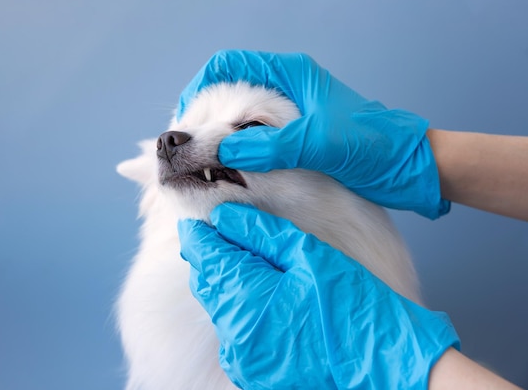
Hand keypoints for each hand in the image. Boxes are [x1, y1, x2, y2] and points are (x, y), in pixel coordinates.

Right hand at [178, 50, 449, 218]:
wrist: (412, 168)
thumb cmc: (375, 145)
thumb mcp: (318, 142)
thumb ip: (269, 146)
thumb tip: (219, 151)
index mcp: (290, 74)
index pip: (228, 65)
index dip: (199, 88)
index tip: (186, 120)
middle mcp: (285, 89)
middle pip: (227, 92)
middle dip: (204, 118)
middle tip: (191, 149)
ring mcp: (289, 116)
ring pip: (239, 120)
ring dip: (220, 140)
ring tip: (206, 164)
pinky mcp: (295, 139)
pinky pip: (255, 142)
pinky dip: (238, 155)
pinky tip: (232, 173)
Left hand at [178, 203, 459, 388]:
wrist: (388, 368)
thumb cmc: (356, 308)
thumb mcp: (311, 256)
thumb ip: (261, 233)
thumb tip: (224, 216)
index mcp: (247, 301)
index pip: (204, 258)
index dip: (200, 234)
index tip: (203, 219)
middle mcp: (236, 335)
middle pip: (207, 283)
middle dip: (212, 257)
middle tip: (229, 234)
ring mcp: (243, 359)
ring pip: (218, 308)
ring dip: (227, 283)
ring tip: (252, 264)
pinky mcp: (254, 373)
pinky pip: (234, 332)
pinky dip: (240, 309)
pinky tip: (264, 296)